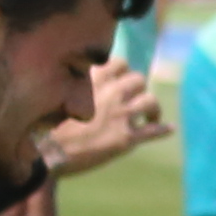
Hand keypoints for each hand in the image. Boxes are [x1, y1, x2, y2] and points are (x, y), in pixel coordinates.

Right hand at [43, 65, 167, 179]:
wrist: (47, 151)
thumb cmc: (47, 123)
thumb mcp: (62, 92)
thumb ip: (82, 84)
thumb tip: (92, 78)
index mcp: (94, 79)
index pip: (120, 64)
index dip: (123, 73)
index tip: (121, 82)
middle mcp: (111, 93)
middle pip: (139, 80)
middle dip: (139, 89)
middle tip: (135, 100)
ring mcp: (120, 116)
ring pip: (151, 102)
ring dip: (153, 109)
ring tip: (150, 116)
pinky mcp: (125, 139)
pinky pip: (152, 131)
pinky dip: (163, 129)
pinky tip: (169, 128)